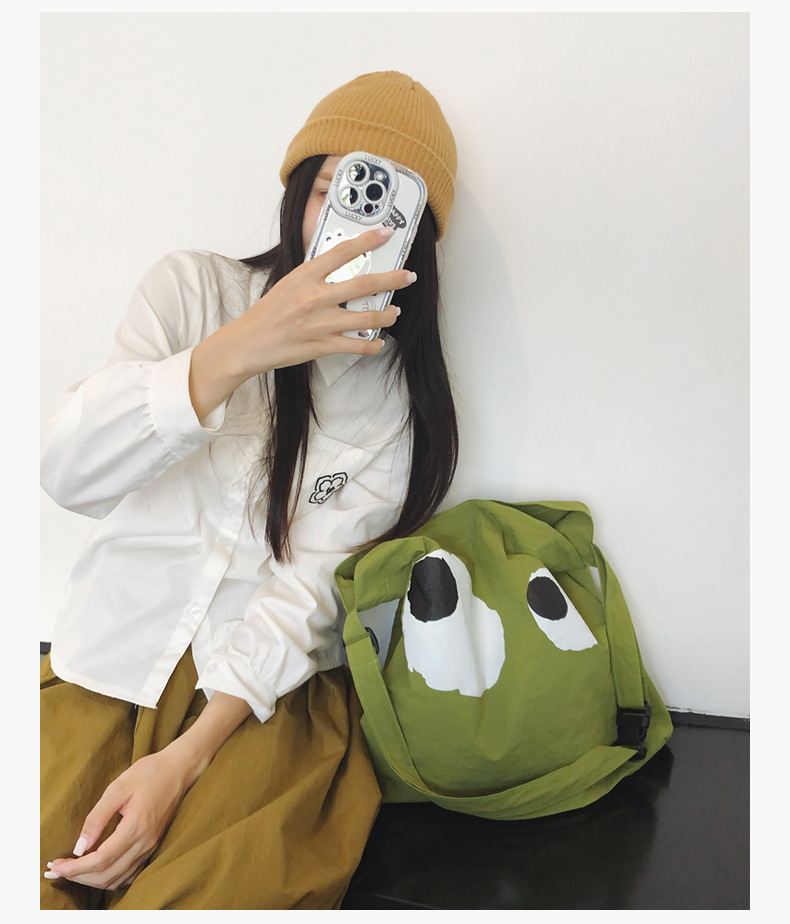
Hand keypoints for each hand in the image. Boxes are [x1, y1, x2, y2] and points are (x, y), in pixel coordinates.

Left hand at [44, 749, 188, 890]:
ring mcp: (150, 847)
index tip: (55, 866)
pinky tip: (97, 869)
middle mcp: (145, 842)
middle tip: (57, 869)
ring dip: (92, 880)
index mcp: (136, 827)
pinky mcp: (153, 846)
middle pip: (106, 875)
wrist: (179, 769)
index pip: (100, 859)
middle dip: (78, 877)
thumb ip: (97, 817)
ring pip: (117, 878)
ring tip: (73, 870)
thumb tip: (80, 846)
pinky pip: (129, 874)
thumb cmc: (149, 773)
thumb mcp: (118, 787)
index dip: (75, 867)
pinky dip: (109, 878)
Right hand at [233, 224, 413, 372]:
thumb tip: (342, 269)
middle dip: (392, 279)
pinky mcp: (323, 345)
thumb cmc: (268, 313)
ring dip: (387, 314)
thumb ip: (315, 276)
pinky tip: (378, 342)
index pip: (342, 252)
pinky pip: (357, 345)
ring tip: (394, 312)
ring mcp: (321, 323)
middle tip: (408, 276)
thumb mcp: (289, 284)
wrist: (250, 342)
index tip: (386, 234)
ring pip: (367, 318)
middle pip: (364, 284)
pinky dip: (372, 345)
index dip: (368, 241)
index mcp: (305, 276)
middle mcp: (316, 297)